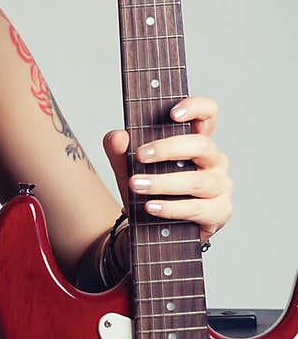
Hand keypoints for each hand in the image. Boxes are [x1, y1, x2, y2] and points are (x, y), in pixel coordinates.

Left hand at [102, 96, 232, 247]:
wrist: (154, 232)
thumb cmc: (150, 192)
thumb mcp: (129, 169)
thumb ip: (119, 152)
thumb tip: (117, 137)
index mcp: (197, 141)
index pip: (207, 114)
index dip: (195, 107)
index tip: (172, 113)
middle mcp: (214, 161)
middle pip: (202, 145)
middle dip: (168, 149)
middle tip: (140, 155)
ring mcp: (221, 186)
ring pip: (197, 180)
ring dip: (163, 182)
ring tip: (136, 185)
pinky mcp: (219, 211)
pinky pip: (198, 208)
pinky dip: (172, 208)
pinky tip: (151, 207)